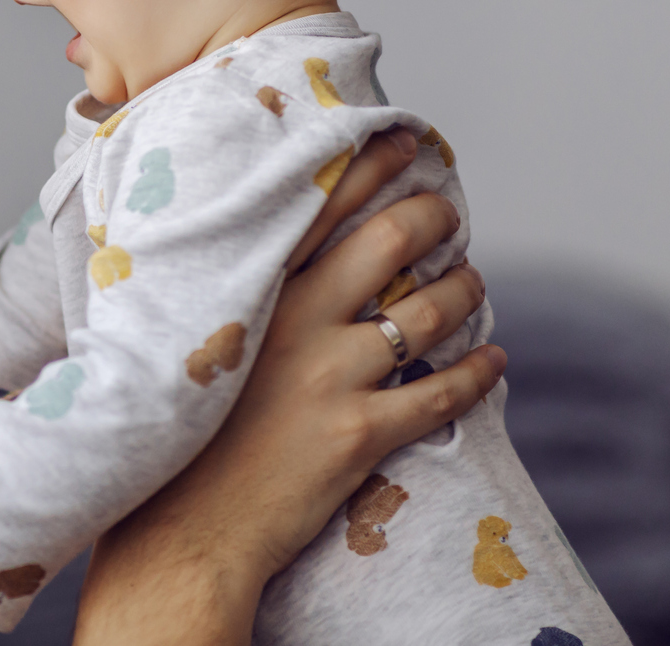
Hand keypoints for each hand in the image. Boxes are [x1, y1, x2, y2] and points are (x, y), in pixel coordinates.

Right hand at [77, 128, 505, 644]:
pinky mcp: (359, 433)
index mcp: (250, 290)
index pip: (321, 204)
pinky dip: (478, 372)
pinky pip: (440, 393)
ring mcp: (329, 377)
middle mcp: (294, 321)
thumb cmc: (176, 431)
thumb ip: (220, 290)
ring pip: (426, 312)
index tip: (403, 141)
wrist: (180, 529)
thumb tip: (250, 249)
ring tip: (474, 283)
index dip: (370, 165)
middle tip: (448, 216)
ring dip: (464, 290)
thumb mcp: (185, 338)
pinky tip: (493, 360)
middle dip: (432, 219)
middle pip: (389, 242)